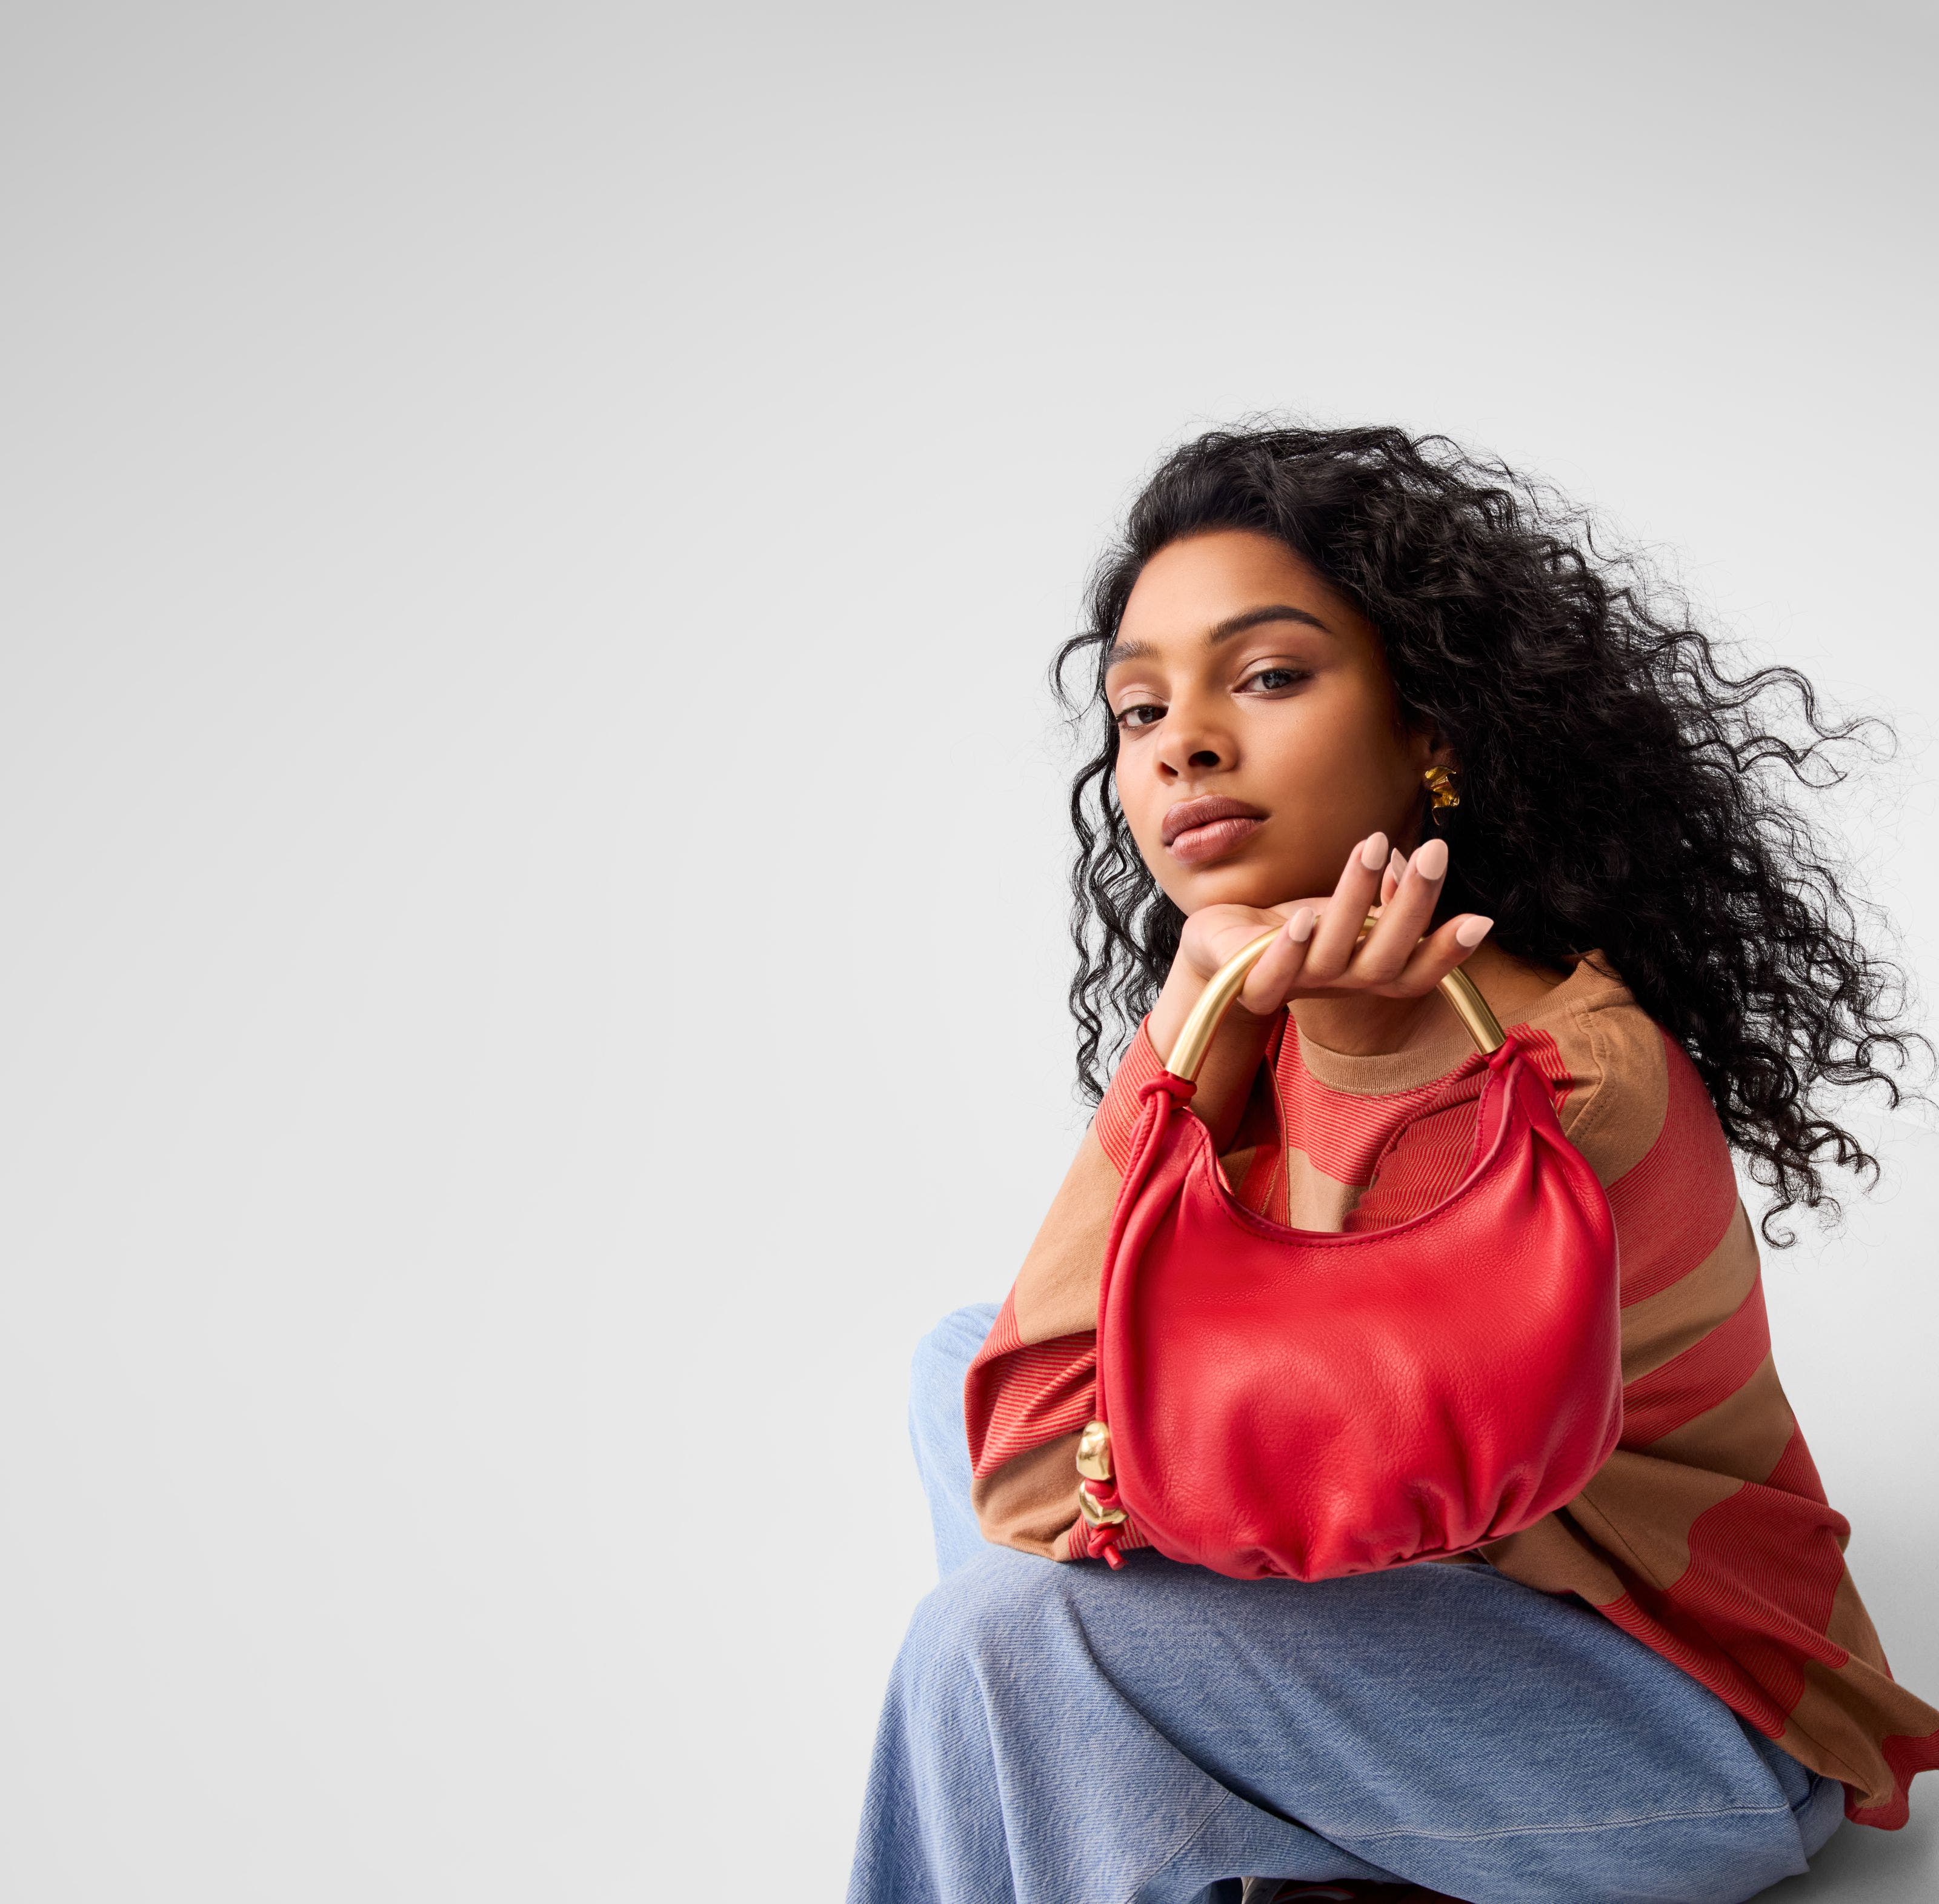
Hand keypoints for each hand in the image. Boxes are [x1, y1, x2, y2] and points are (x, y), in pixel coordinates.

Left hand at [1147, 833, 1493, 1059]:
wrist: (1222, 951)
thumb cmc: (1294, 928)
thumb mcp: (1345, 909)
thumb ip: (1382, 896)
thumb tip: (1407, 864)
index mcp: (1369, 972)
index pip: (1417, 972)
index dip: (1448, 952)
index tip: (1480, 920)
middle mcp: (1340, 986)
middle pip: (1386, 958)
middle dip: (1414, 904)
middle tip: (1434, 850)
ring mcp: (1297, 987)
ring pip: (1334, 953)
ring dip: (1355, 899)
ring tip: (1372, 846)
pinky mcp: (1251, 984)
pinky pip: (1273, 973)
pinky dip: (1290, 949)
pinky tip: (1303, 917)